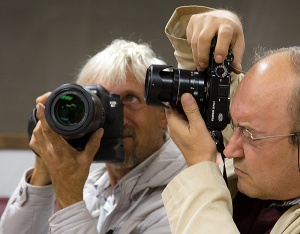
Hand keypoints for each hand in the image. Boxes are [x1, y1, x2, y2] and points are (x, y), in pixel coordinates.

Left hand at [29, 93, 103, 209]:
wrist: (67, 190)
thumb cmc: (76, 177)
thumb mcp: (87, 159)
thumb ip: (94, 143)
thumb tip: (99, 131)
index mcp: (59, 150)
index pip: (49, 130)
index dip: (44, 117)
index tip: (41, 105)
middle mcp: (49, 151)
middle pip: (40, 129)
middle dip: (42, 116)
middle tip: (48, 105)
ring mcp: (44, 153)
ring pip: (36, 134)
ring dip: (40, 124)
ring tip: (47, 115)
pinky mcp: (43, 156)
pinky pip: (36, 141)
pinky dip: (38, 133)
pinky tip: (45, 129)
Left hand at [166, 93, 216, 165]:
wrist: (202, 163)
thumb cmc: (201, 147)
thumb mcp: (198, 126)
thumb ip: (191, 110)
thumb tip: (185, 95)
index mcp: (173, 123)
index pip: (169, 104)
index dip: (176, 97)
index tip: (186, 92)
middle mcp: (172, 126)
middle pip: (173, 109)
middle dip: (182, 103)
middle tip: (195, 98)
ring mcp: (176, 131)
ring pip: (178, 115)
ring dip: (186, 110)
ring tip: (197, 106)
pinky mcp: (181, 135)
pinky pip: (182, 122)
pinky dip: (188, 118)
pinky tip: (197, 117)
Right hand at [186, 9, 244, 72]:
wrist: (222, 16)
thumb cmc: (230, 30)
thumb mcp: (238, 41)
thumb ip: (237, 55)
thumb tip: (236, 69)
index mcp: (227, 24)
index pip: (224, 35)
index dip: (220, 48)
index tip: (218, 60)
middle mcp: (214, 20)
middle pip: (204, 38)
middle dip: (203, 55)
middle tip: (204, 66)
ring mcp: (201, 19)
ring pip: (194, 40)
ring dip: (196, 55)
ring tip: (200, 64)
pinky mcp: (193, 21)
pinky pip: (189, 38)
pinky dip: (192, 48)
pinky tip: (198, 51)